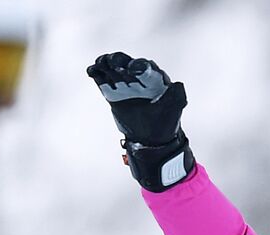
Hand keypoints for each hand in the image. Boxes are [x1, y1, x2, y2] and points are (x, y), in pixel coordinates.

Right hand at [87, 52, 194, 190]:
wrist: (150, 138)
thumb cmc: (165, 122)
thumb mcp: (174, 110)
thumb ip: (177, 96)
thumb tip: (178, 84)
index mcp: (154, 78)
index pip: (145, 67)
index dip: (139, 66)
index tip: (133, 68)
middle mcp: (137, 78)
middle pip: (126, 63)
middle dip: (118, 60)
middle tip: (111, 61)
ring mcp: (124, 85)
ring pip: (112, 70)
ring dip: (105, 64)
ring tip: (97, 64)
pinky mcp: (112, 94)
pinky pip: (103, 81)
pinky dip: (96, 74)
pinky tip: (91, 71)